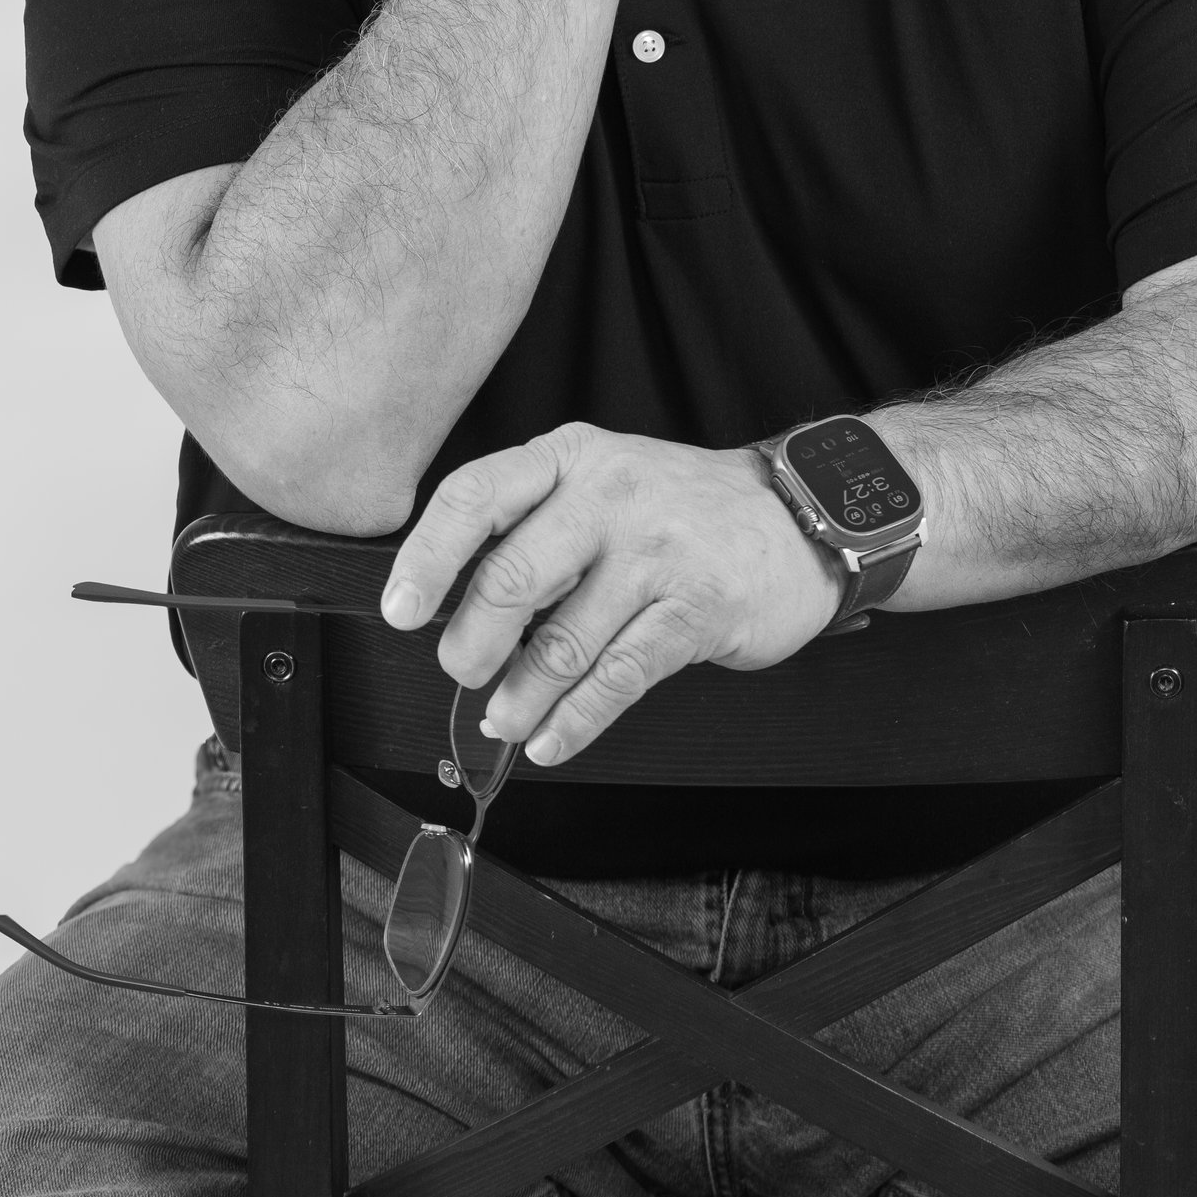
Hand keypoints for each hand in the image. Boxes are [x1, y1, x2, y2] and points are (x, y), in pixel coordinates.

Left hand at [379, 424, 839, 764]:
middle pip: (510, 577)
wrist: (796, 515)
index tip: (400, 610)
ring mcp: (657, 551)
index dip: (428, 558)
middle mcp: (610, 494)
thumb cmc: (678, 508)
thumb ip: (532, 527)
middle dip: (471, 644)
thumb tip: (449, 607)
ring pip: (562, 641)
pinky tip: (553, 740)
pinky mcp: (697, 609)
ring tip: (505, 721)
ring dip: (521, 697)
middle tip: (462, 673)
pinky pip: (618, 677)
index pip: (476, 496)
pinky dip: (576, 720)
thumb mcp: (600, 482)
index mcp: (570, 457)